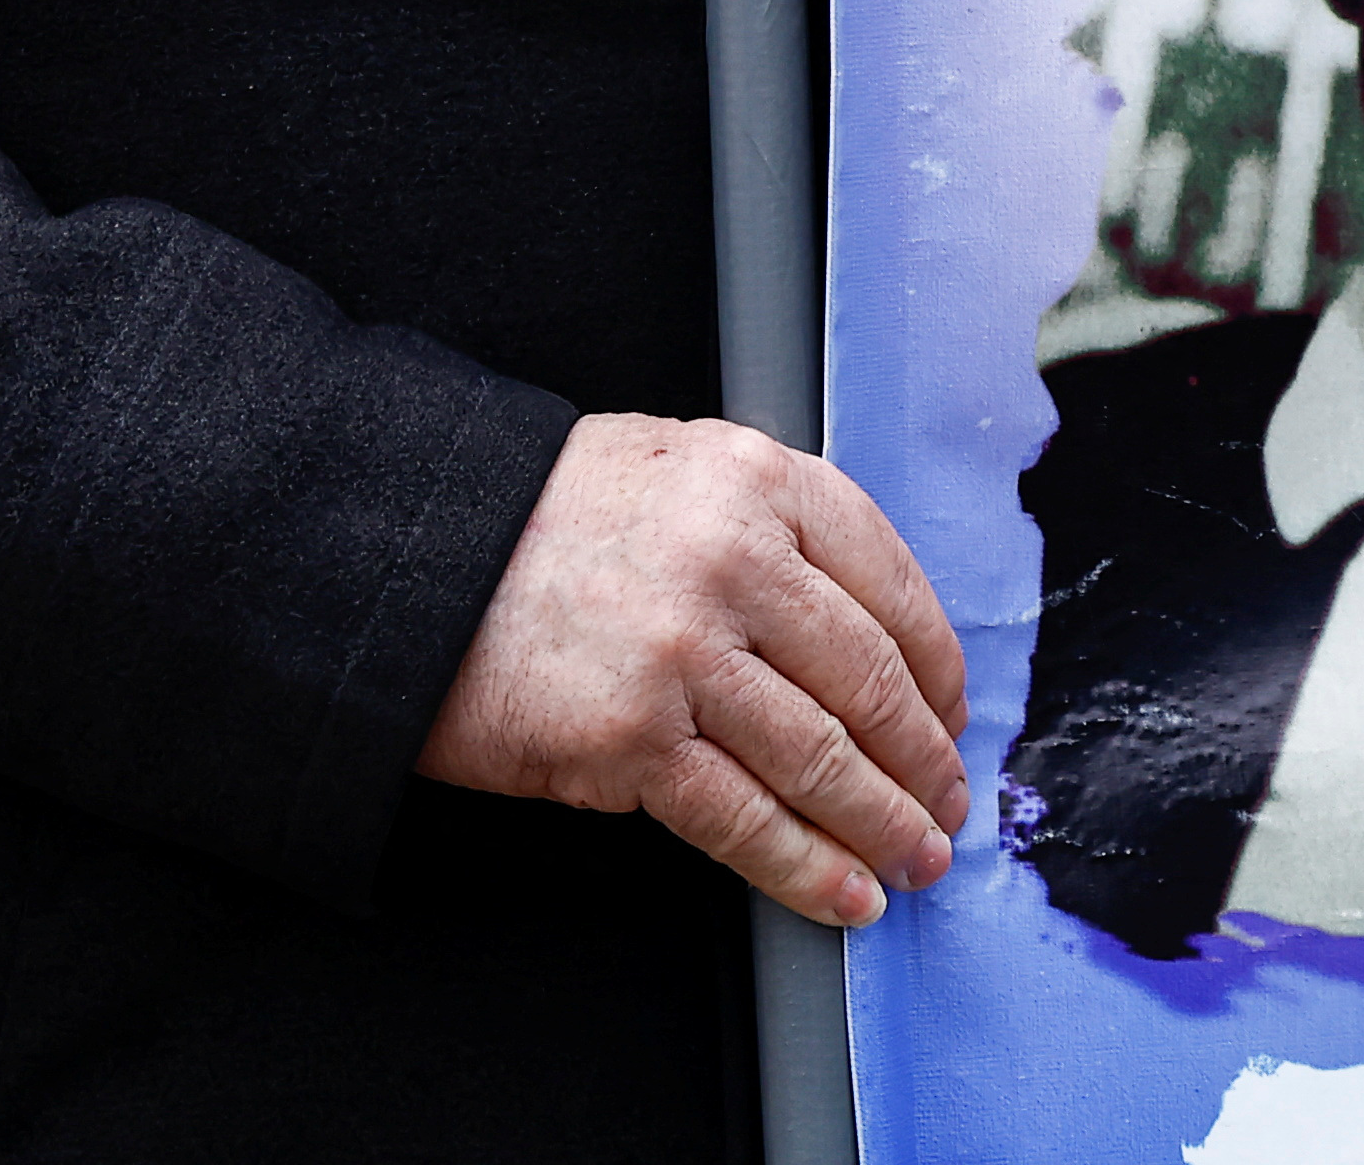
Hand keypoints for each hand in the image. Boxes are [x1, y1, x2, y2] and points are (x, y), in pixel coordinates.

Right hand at [415, 414, 972, 926]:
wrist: (410, 553)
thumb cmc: (543, 517)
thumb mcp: (679, 469)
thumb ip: (774, 528)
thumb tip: (871, 633)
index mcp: (760, 480)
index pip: (892, 584)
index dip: (939, 667)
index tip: (953, 714)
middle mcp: (734, 560)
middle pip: (869, 680)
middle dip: (924, 758)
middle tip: (947, 803)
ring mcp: (682, 654)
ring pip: (821, 758)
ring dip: (884, 823)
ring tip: (915, 860)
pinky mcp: (629, 740)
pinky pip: (744, 820)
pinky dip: (807, 868)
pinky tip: (846, 894)